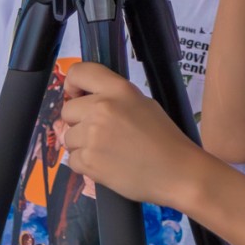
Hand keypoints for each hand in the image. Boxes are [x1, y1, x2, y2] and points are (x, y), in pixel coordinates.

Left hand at [61, 63, 201, 206]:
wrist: (176, 171)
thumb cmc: (164, 137)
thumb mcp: (142, 104)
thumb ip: (113, 100)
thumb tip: (84, 107)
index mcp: (118, 89)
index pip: (79, 72)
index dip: (72, 84)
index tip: (76, 95)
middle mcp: (101, 108)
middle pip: (68, 110)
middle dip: (78, 121)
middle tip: (99, 132)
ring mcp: (92, 135)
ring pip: (68, 137)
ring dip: (81, 145)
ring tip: (106, 151)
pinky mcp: (88, 162)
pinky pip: (72, 160)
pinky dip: (85, 164)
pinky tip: (106, 164)